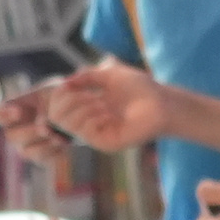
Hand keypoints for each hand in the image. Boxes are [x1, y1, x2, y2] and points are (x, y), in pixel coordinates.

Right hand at [0, 81, 73, 173]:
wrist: (75, 114)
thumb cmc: (59, 97)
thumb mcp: (53, 89)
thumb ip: (47, 94)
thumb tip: (53, 99)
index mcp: (10, 110)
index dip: (3, 115)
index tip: (18, 111)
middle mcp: (13, 131)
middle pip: (12, 136)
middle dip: (30, 132)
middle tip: (45, 127)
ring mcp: (25, 146)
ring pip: (26, 152)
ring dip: (43, 145)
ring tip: (58, 137)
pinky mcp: (41, 157)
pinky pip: (42, 160)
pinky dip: (54, 152)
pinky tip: (64, 142)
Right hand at [38, 59, 170, 150]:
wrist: (163, 102)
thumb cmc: (141, 89)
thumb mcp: (109, 75)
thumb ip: (87, 77)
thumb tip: (65, 83)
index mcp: (88, 108)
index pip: (57, 106)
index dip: (59, 95)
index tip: (70, 86)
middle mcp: (89, 123)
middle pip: (56, 116)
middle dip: (69, 101)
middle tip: (91, 96)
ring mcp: (97, 135)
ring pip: (68, 123)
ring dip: (83, 107)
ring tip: (102, 103)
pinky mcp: (106, 144)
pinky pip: (85, 131)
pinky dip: (91, 117)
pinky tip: (107, 112)